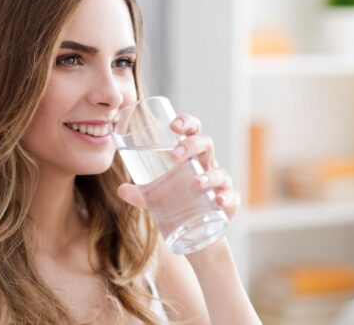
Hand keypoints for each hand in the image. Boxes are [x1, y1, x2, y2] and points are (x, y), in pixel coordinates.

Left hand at [116, 113, 240, 220]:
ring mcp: (220, 184)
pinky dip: (227, 198)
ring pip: (220, 172)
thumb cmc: (178, 202)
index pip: (192, 130)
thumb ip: (140, 193)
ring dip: (209, 175)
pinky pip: (231, 197)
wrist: (197, 231)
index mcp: (191, 156)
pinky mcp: (228, 204)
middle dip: (192, 145)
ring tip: (196, 183)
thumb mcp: (156, 197)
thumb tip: (121, 190)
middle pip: (206, 144)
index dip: (186, 122)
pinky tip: (218, 201)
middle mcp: (207, 165)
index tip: (172, 126)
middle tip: (174, 156)